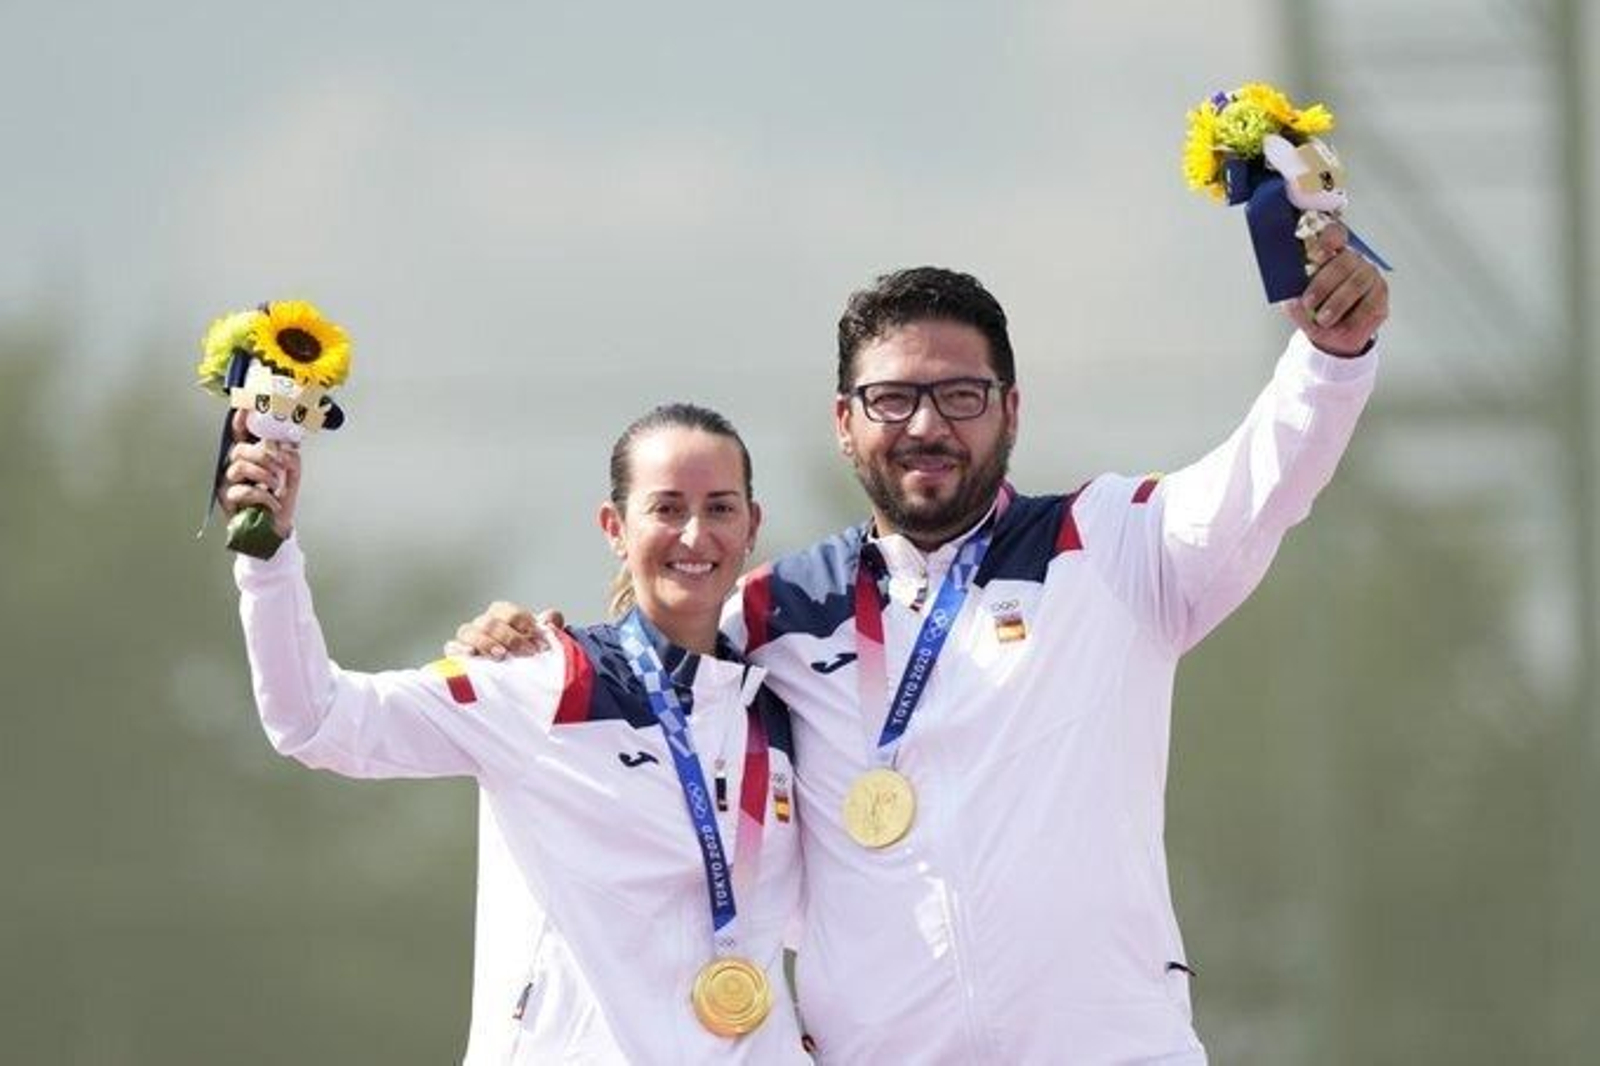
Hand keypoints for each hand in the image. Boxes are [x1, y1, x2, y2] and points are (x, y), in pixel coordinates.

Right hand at [220, 411, 299, 537]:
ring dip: (264, 475)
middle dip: (263, 455)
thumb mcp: (292, 473)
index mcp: (252, 455)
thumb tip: (287, 446)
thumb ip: (291, 456)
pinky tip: (273, 502)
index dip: (241, 420)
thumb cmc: (281, 497)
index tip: (245, 407)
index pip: (241, 433)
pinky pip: (242, 490)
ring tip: (277, 486)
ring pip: (239, 466)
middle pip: (240, 448)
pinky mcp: (228, 499)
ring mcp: (230, 481)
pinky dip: (263, 497)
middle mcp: (237, 464)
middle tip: (280, 467)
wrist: (278, 526)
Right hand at [444, 602, 561, 659]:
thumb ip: (548, 626)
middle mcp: (483, 624)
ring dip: (486, 642)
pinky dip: (459, 649)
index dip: (522, 622)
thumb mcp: (540, 640)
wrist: (513, 677)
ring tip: (502, 655)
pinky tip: (472, 655)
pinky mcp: (457, 655)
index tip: (538, 640)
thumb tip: (551, 619)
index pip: (506, 611)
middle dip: (510, 637)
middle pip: (489, 622)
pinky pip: (451, 647)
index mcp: (501, 616)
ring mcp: (468, 639)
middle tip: (527, 652)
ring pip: (468, 631)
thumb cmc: (526, 653)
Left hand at [1286, 222, 1388, 356]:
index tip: (1316, 252)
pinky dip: (1353, 319)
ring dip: (1337, 304)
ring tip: (1323, 320)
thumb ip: (1293, 299)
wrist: (1331, 336)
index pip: (1335, 235)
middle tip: (1309, 302)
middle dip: (1323, 284)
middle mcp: (1352, 260)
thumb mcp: (1296, 306)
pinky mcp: (1380, 294)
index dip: (1328, 238)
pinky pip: (1369, 304)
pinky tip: (1342, 326)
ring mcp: (1369, 275)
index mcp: (1330, 255)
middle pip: (1343, 262)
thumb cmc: (1313, 313)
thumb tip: (1293, 300)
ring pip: (1356, 284)